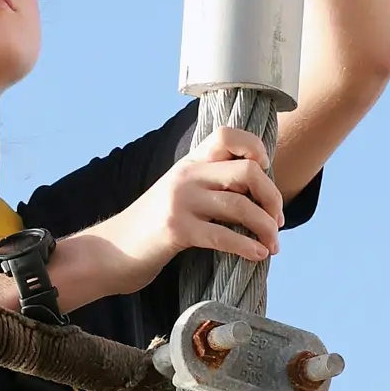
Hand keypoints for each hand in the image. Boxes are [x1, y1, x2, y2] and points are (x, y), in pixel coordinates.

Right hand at [96, 127, 284, 293]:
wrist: (112, 250)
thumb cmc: (152, 227)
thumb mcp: (178, 194)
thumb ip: (209, 185)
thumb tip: (256, 193)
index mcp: (189, 164)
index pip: (228, 135)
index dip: (254, 147)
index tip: (264, 171)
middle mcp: (186, 176)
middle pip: (246, 172)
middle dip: (272, 198)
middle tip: (277, 221)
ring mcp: (180, 202)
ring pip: (240, 206)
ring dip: (266, 227)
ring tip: (272, 244)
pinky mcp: (176, 230)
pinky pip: (224, 236)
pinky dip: (248, 247)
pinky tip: (257, 255)